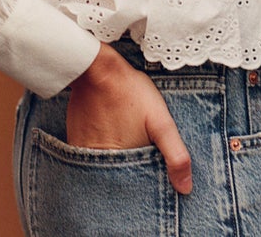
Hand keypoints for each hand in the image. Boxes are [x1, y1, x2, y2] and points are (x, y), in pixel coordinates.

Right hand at [65, 43, 193, 194]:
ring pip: (106, 170)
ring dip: (118, 165)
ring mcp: (84, 155)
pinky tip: (114, 136)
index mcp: (122, 166)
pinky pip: (91, 158)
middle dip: (134, 176)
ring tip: (127, 141)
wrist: (98, 71)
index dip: (149, 186)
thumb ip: (175, 155)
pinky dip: (104, 154)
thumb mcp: (162, 122)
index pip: (137, 189)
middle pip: (120, 181)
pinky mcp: (75, 143)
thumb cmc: (132, 94)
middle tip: (142, 151)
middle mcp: (98, 167)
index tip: (158, 178)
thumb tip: (186, 188)